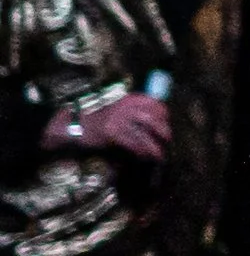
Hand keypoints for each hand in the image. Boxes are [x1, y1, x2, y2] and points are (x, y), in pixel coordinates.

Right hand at [45, 93, 170, 160]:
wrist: (75, 125)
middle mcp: (125, 107)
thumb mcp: (119, 108)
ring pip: (144, 134)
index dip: (164, 114)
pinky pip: (133, 143)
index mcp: (128, 99)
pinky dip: (141, 151)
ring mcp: (118, 120)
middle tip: (167, 140)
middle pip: (153, 119)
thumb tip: (158, 120)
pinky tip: (145, 156)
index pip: (154, 103)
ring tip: (160, 155)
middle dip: (164, 131)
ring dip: (154, 146)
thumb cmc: (99, 118)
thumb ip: (135, 111)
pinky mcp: (111, 133)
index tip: (166, 123)